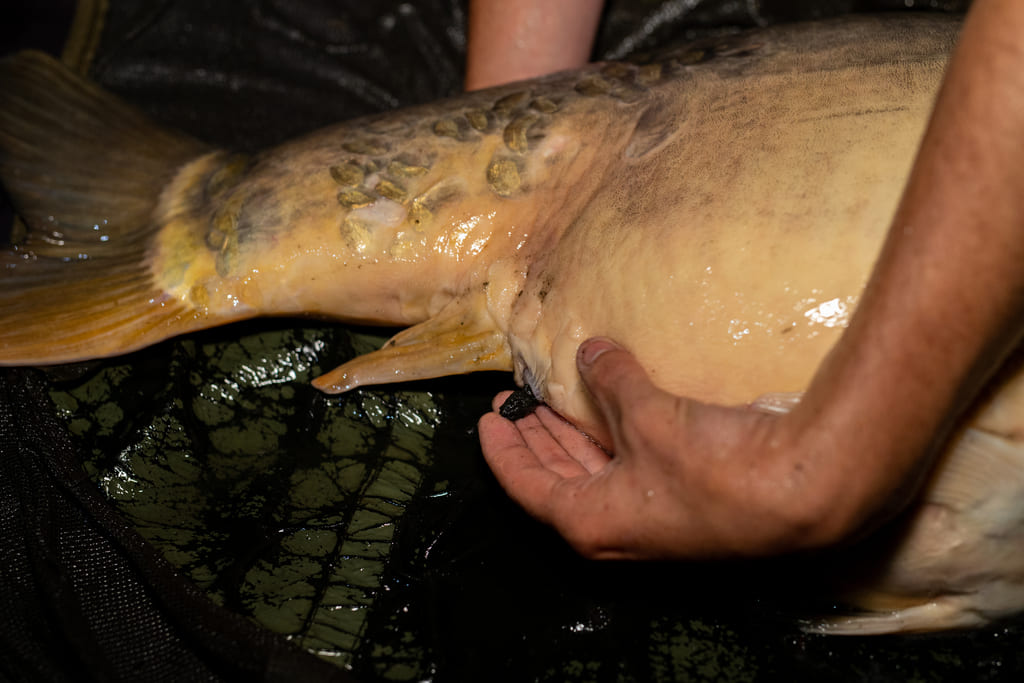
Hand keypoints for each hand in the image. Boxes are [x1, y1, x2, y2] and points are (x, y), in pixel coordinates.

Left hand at [479, 338, 867, 559]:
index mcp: (589, 521)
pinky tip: (614, 404)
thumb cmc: (712, 466)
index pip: (525, 485)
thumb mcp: (646, 415)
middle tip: (516, 401)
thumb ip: (611, 380)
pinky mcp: (682, 498)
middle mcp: (615, 527)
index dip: (501, 449)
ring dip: (572, 436)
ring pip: (594, 473)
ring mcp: (650, 516)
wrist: (804, 490)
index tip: (486, 418)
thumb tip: (591, 352)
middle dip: (534, 438)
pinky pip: (629, 465)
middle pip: (556, 480)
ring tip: (553, 400)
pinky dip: (614, 435)